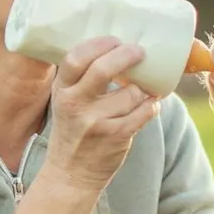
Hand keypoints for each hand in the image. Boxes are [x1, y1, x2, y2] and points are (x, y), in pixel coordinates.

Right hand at [44, 36, 160, 191]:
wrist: (70, 174)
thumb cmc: (73, 130)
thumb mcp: (65, 101)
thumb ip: (81, 78)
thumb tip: (115, 47)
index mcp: (62, 90)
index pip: (76, 57)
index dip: (99, 44)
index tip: (115, 40)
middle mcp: (75, 105)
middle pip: (103, 69)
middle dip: (127, 55)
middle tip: (140, 51)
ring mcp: (96, 122)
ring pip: (131, 92)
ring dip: (142, 88)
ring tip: (141, 90)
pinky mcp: (116, 137)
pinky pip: (144, 113)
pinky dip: (152, 106)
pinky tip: (150, 105)